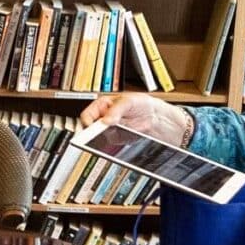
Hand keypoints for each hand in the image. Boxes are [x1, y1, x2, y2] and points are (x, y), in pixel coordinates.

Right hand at [79, 92, 195, 145]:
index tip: (91, 126)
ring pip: (98, 136)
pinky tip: (120, 137)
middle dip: (93, 131)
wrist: (157, 118)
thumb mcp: (129, 101)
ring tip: (114, 132)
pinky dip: (112, 142)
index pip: (88, 114)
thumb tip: (105, 120)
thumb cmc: (143, 104)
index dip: (88, 120)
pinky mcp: (116, 139)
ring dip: (103, 137)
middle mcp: (104, 117)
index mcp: (103, 105)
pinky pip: (109, 143)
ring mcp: (110, 129)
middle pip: (91, 127)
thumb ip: (116, 110)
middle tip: (99, 132)